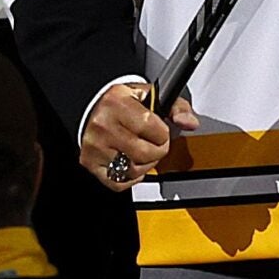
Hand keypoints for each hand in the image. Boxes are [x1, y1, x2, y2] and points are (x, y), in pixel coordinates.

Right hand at [79, 81, 196, 190]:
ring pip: (134, 170)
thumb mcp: (148, 95)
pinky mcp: (90, 163)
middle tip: (151, 143)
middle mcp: (103, 125)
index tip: (158, 130)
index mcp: (117, 104)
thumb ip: (175, 107)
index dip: (163, 134)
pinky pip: (119, 182)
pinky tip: (127, 162)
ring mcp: (95, 146)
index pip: (156, 131)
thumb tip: (189, 122)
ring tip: (139, 152)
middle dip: (156, 151)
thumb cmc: (119, 104)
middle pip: (146, 153)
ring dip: (144, 165)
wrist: (88, 109)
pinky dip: (128, 177)